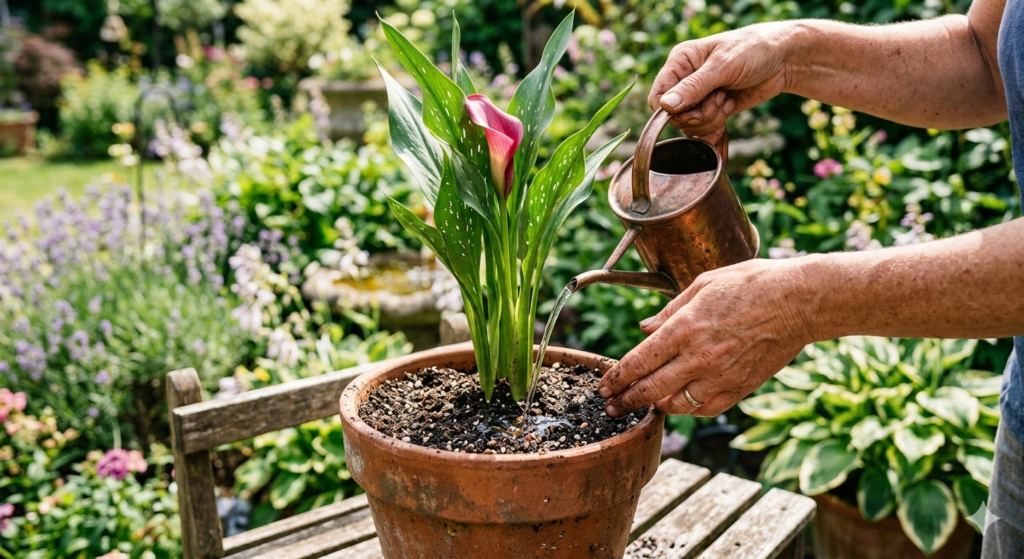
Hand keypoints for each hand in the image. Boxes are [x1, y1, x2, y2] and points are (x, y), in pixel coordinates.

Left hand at [598, 257, 818, 417]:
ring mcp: (720, 376)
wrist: (799, 301)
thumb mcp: (703, 285)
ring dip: (656, 406)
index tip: (604, 387)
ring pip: (676, 405)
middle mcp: (699, 356)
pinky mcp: (739, 388)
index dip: (617, 378)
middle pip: (650, 390)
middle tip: (611, 407)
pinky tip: (680, 402)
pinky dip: (688, 408)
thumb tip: (644, 328)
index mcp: (685, 327)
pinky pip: (705, 408)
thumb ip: (669, 311)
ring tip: (644, 403)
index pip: (638, 361)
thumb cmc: (752, 284)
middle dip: (625, 401)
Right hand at [649, 22, 796, 141]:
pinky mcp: (712, 111)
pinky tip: (726, 119)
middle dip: (699, 115)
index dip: (671, 109)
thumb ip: (694, 87)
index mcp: (680, 62)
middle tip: (720, 98)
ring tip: (728, 101)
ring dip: (710, 120)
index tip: (695, 105)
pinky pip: (702, 132)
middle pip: (673, 117)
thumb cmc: (753, 50)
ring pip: (688, 127)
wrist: (783, 60)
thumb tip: (666, 106)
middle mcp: (685, 81)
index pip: (658, 96)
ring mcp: (699, 98)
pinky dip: (713, 131)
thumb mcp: (723, 66)